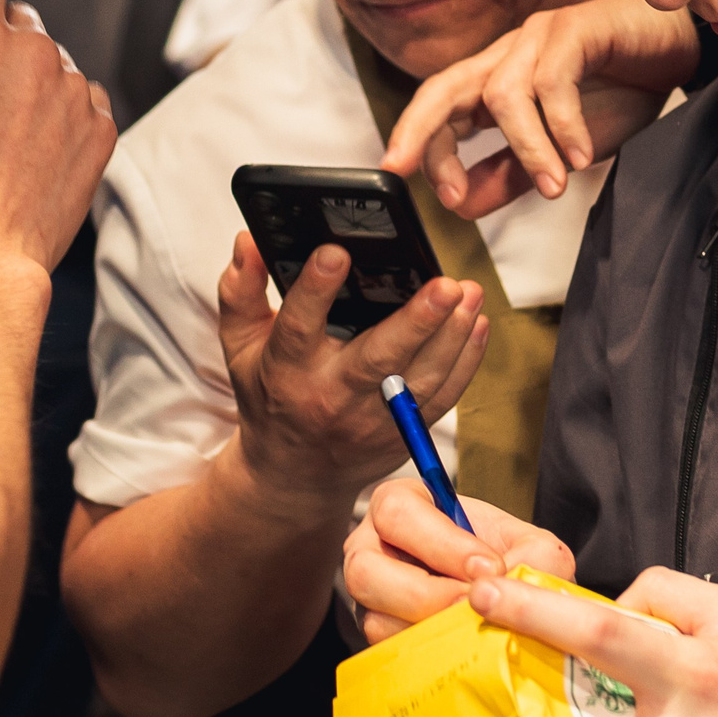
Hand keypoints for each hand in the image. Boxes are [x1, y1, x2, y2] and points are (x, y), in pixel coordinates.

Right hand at [0, 0, 116, 270]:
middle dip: (2, 50)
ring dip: (35, 90)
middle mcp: (32, 53)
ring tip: (7, 146)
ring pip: (54, 66)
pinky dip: (65, 121)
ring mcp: (72, 91)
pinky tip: (38, 160)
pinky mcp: (101, 129)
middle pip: (22, 21)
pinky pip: (83, 103)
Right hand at [217, 236, 489, 512]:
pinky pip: (443, 397)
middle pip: (377, 359)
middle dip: (416, 321)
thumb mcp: (241, 346)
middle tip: (446, 285)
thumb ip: (240, 291)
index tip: (335, 252)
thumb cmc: (270, 395)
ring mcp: (373, 421)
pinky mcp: (404, 433)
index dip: (315, 289)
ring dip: (452, 336)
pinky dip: (465, 361)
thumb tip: (248, 241)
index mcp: (287, 371)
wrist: (294, 475)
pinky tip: (476, 323)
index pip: (298, 327)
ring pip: (421, 379)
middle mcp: (331, 397)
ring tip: (470, 294)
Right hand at [341, 479, 574, 643]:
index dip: (441, 542)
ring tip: (474, 630)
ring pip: (375, 620)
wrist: (500, 596)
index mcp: (397, 508)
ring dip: (429, 629)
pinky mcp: (381, 641)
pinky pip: (392, 655)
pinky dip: (431, 657)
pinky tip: (465, 651)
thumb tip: (510, 582)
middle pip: (365, 572)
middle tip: (473, 605)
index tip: (488, 566)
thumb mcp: (527, 543)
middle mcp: (369, 551)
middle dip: (426, 594)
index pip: (397, 514)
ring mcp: (370, 601)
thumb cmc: (501, 557)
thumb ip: (533, 554)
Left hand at [380, 0, 699, 218]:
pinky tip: (582, 157)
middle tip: (406, 167)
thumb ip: (511, 174)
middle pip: (444, 86)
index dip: (425, 147)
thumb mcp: (558, 148)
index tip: (438, 196)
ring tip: (554, 186)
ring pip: (504, 94)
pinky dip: (563, 125)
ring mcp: (537, 38)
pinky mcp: (574, 30)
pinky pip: (553, 80)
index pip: (440, 110)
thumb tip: (461, 206)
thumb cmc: (620, 89)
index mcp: (495, 80)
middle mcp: (507, 55)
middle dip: (419, 128)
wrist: (676, 45)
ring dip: (526, 148)